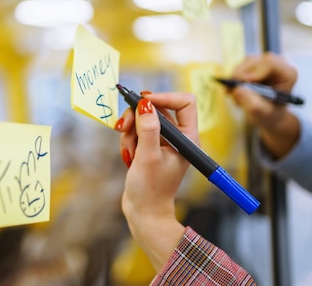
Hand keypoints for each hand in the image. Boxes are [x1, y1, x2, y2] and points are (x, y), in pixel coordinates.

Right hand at [114, 92, 198, 269]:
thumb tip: (145, 103)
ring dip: (130, 132)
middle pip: (158, 108)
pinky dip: (128, 139)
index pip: (184, 102)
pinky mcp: (149, 146)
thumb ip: (148, 129)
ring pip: (143, 119)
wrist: (143, 213)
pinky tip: (128, 157)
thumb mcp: (148, 157)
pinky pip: (136, 130)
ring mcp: (163, 142)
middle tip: (123, 127)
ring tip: (130, 152)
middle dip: (138, 117)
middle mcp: (178, 137)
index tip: (143, 101)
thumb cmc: (151, 190)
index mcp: (188, 138)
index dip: (164, 97)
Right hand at [230, 52, 299, 157]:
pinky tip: (234, 92)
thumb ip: (252, 104)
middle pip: (255, 61)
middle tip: (231, 92)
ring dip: (236, 78)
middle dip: (241, 75)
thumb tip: (238, 91)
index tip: (240, 84)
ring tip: (233, 95)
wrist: (270, 118)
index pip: (268, 64)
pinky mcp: (253, 65)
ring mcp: (264, 64)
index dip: (253, 72)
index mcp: (287, 74)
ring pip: (245, 62)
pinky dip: (233, 78)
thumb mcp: (262, 115)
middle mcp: (278, 65)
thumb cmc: (270, 117)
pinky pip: (239, 66)